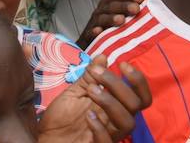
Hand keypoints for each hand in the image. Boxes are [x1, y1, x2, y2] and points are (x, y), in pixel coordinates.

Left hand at [36, 61, 150, 142]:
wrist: (48, 138)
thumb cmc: (62, 117)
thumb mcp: (74, 92)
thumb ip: (89, 77)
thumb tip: (103, 56)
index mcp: (115, 106)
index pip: (141, 96)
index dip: (138, 80)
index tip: (123, 64)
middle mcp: (116, 121)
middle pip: (135, 105)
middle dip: (119, 85)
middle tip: (96, 74)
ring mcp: (109, 135)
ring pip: (128, 123)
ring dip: (111, 103)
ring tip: (91, 91)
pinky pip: (108, 142)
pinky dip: (100, 128)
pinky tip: (88, 116)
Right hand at [83, 0, 145, 40]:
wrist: (91, 43)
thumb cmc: (111, 29)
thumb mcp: (123, 18)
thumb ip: (134, 11)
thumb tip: (155, 4)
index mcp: (110, 3)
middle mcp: (102, 10)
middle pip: (112, 5)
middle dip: (124, 6)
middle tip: (136, 9)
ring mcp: (94, 22)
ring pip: (102, 18)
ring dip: (111, 18)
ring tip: (121, 20)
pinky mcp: (88, 35)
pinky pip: (90, 33)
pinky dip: (94, 31)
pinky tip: (99, 31)